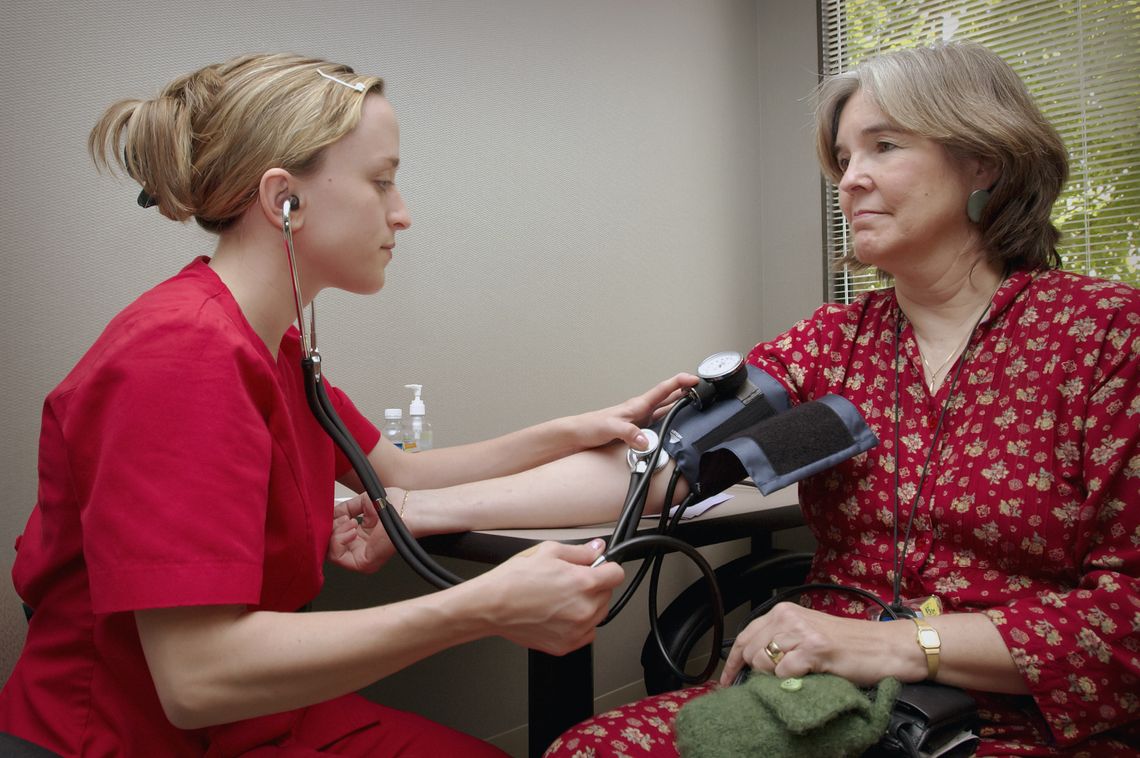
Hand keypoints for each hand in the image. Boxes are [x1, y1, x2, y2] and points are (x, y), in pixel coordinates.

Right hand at [327, 490, 402, 573]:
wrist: (407, 509)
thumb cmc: (395, 505)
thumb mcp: (362, 503)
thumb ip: (343, 509)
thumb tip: (329, 512)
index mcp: (362, 537)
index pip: (335, 537)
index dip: (331, 525)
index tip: (336, 514)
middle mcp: (362, 549)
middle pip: (330, 545)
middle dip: (332, 528)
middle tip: (344, 518)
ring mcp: (362, 558)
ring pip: (330, 552)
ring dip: (335, 533)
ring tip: (350, 522)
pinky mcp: (363, 563)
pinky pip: (337, 556)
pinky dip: (339, 539)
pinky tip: (352, 529)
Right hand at [473, 539, 624, 655]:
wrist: (492, 605)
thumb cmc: (514, 579)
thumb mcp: (548, 552)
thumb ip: (580, 552)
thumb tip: (597, 549)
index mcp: (583, 583)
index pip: (617, 574)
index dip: (607, 568)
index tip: (599, 568)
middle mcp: (584, 609)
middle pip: (607, 594)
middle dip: (595, 585)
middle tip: (570, 581)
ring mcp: (576, 630)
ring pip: (599, 614)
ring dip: (588, 605)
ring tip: (562, 598)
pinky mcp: (566, 645)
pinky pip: (587, 633)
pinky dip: (579, 624)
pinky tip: (560, 614)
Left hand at [572, 373, 698, 449]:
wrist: (576, 435)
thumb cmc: (589, 427)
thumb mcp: (610, 428)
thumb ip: (628, 433)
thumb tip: (646, 441)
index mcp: (637, 405)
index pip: (663, 389)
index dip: (680, 382)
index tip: (695, 379)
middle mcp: (640, 411)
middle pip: (668, 398)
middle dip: (685, 391)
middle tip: (703, 390)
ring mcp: (639, 420)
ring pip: (665, 410)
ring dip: (679, 406)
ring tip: (695, 404)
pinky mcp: (636, 431)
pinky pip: (658, 424)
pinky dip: (670, 423)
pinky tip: (674, 429)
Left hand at [720, 601, 915, 686]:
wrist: (884, 646)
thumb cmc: (848, 645)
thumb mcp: (807, 634)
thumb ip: (781, 641)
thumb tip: (751, 663)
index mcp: (784, 611)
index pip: (745, 636)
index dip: (732, 661)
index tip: (726, 680)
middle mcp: (788, 617)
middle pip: (751, 652)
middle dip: (759, 673)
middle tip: (778, 681)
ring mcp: (801, 631)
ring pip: (764, 662)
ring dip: (777, 677)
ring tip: (800, 675)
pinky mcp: (814, 648)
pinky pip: (784, 672)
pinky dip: (792, 681)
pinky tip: (809, 676)